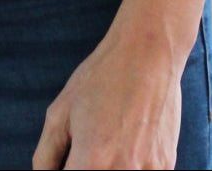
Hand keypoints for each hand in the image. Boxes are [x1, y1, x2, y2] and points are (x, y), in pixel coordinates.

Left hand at [32, 31, 182, 169]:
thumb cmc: (100, 78)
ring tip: (103, 149)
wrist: (148, 53)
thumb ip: (45, 157)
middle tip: (81, 154)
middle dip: (82, 169)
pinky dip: (128, 167)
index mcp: (91, 162)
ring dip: (105, 170)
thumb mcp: (60, 112)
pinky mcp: (166, 167)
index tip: (67, 162)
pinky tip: (124, 147)